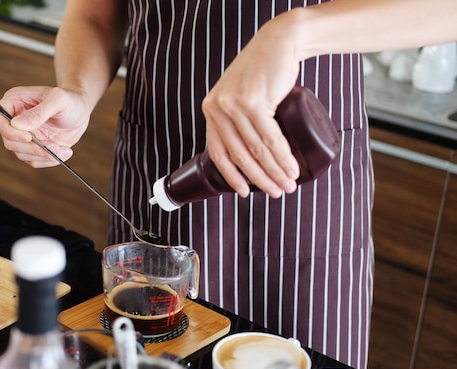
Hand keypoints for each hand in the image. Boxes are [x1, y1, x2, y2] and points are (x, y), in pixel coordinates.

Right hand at [0, 86, 91, 167]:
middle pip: (9, 141)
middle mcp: (15, 120)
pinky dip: (49, 160)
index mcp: (14, 101)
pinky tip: (64, 152)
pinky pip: (33, 160)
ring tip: (62, 148)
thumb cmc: (70, 100)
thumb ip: (38, 112)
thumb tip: (17, 125)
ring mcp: (23, 135)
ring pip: (21, 154)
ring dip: (43, 155)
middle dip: (31, 148)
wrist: (81, 111)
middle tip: (52, 146)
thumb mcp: (58, 100)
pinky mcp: (33, 147)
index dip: (8, 131)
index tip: (28, 137)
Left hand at [202, 17, 301, 197]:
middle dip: (260, 179)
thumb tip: (247, 155)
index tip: (244, 192)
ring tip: (288, 185)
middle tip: (276, 192)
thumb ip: (235, 119)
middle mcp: (217, 108)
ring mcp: (234, 105)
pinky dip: (283, 157)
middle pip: (239, 155)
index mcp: (211, 110)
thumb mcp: (238, 96)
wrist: (278, 42)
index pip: (217, 152)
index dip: (231, 176)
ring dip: (275, 172)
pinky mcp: (253, 102)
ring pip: (256, 150)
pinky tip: (291, 168)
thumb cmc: (262, 72)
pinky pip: (270, 138)